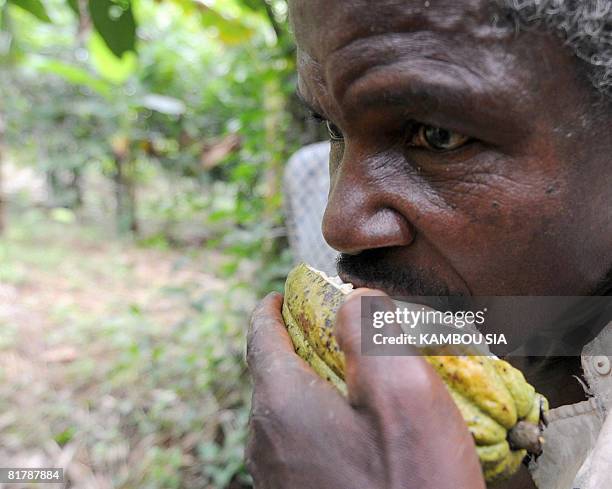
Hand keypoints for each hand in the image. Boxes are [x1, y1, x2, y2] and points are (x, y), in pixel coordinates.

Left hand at [245, 289, 485, 488]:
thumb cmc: (410, 484)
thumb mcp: (399, 388)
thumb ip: (368, 329)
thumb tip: (351, 300)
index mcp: (280, 402)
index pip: (260, 334)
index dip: (273, 307)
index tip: (286, 294)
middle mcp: (264, 439)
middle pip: (273, 370)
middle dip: (301, 343)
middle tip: (338, 333)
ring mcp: (275, 475)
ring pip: (286, 409)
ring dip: (315, 384)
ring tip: (356, 379)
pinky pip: (298, 443)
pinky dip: (321, 421)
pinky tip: (360, 432)